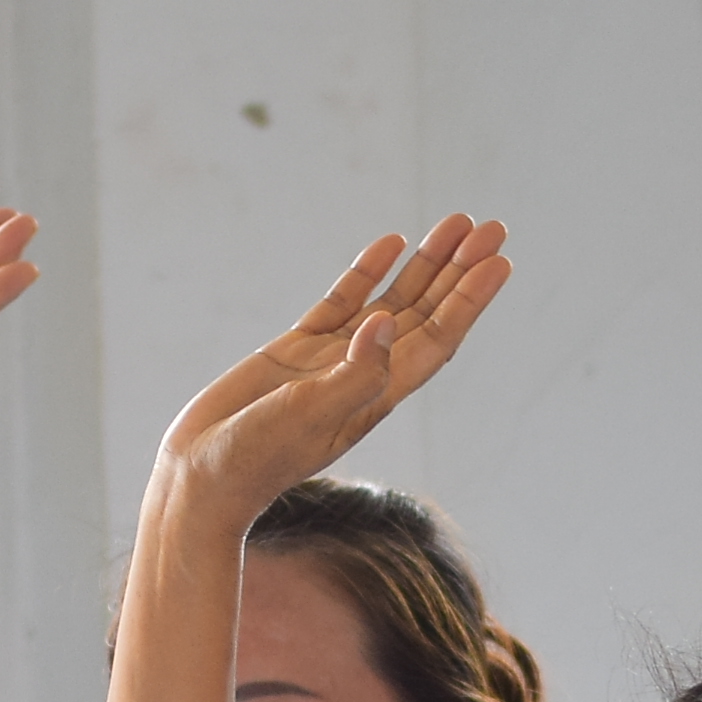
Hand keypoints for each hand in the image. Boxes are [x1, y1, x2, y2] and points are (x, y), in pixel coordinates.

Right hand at [145, 219, 513, 521]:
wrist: (203, 478)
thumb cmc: (255, 459)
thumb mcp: (309, 417)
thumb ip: (353, 374)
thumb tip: (387, 323)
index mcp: (377, 395)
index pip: (438, 338)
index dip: (470, 300)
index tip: (498, 260)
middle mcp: (364, 375)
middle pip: (426, 313)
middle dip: (459, 271)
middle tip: (493, 227)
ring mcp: (330, 361)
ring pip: (390, 301)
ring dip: (424, 265)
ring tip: (455, 223)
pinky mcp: (295, 351)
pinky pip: (342, 303)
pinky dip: (367, 273)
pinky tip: (390, 243)